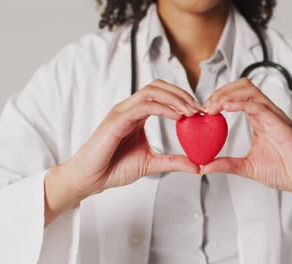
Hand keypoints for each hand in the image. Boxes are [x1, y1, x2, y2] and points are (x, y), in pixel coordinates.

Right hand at [45, 80, 201, 223]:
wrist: (90, 180)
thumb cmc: (113, 168)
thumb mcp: (151, 164)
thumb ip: (173, 161)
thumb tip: (197, 166)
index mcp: (137, 115)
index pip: (161, 94)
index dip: (183, 99)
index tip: (201, 112)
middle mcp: (129, 109)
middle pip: (158, 86)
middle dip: (182, 94)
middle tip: (200, 108)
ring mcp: (122, 112)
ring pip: (151, 91)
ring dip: (175, 98)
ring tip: (192, 111)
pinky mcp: (117, 120)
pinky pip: (143, 106)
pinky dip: (163, 108)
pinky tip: (178, 117)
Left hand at [203, 78, 291, 199]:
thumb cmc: (285, 171)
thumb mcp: (248, 167)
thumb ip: (227, 164)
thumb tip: (204, 166)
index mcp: (260, 119)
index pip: (238, 96)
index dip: (220, 97)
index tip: (204, 111)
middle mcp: (267, 114)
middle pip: (243, 86)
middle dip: (221, 91)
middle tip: (206, 106)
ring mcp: (275, 117)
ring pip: (250, 90)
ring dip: (228, 94)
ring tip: (212, 106)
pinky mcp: (281, 124)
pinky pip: (259, 106)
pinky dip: (241, 104)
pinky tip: (226, 108)